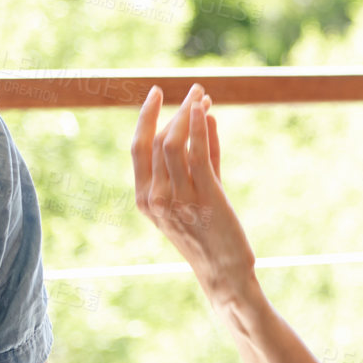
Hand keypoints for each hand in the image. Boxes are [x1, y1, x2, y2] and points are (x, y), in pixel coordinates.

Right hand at [130, 84, 255, 298]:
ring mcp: (178, 200)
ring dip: (189, 113)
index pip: (138, 149)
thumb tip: (205, 116)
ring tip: (202, 95)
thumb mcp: (199, 193)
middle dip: (174, 110)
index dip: (146, 117)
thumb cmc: (211, 234)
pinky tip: (205, 109)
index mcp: (144, 200)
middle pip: (157, 141)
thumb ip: (202, 156)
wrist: (225, 272)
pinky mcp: (205, 199)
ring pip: (175, 143)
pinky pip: (197, 154)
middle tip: (194, 90)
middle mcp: (155, 199)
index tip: (157, 94)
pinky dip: (199, 126)